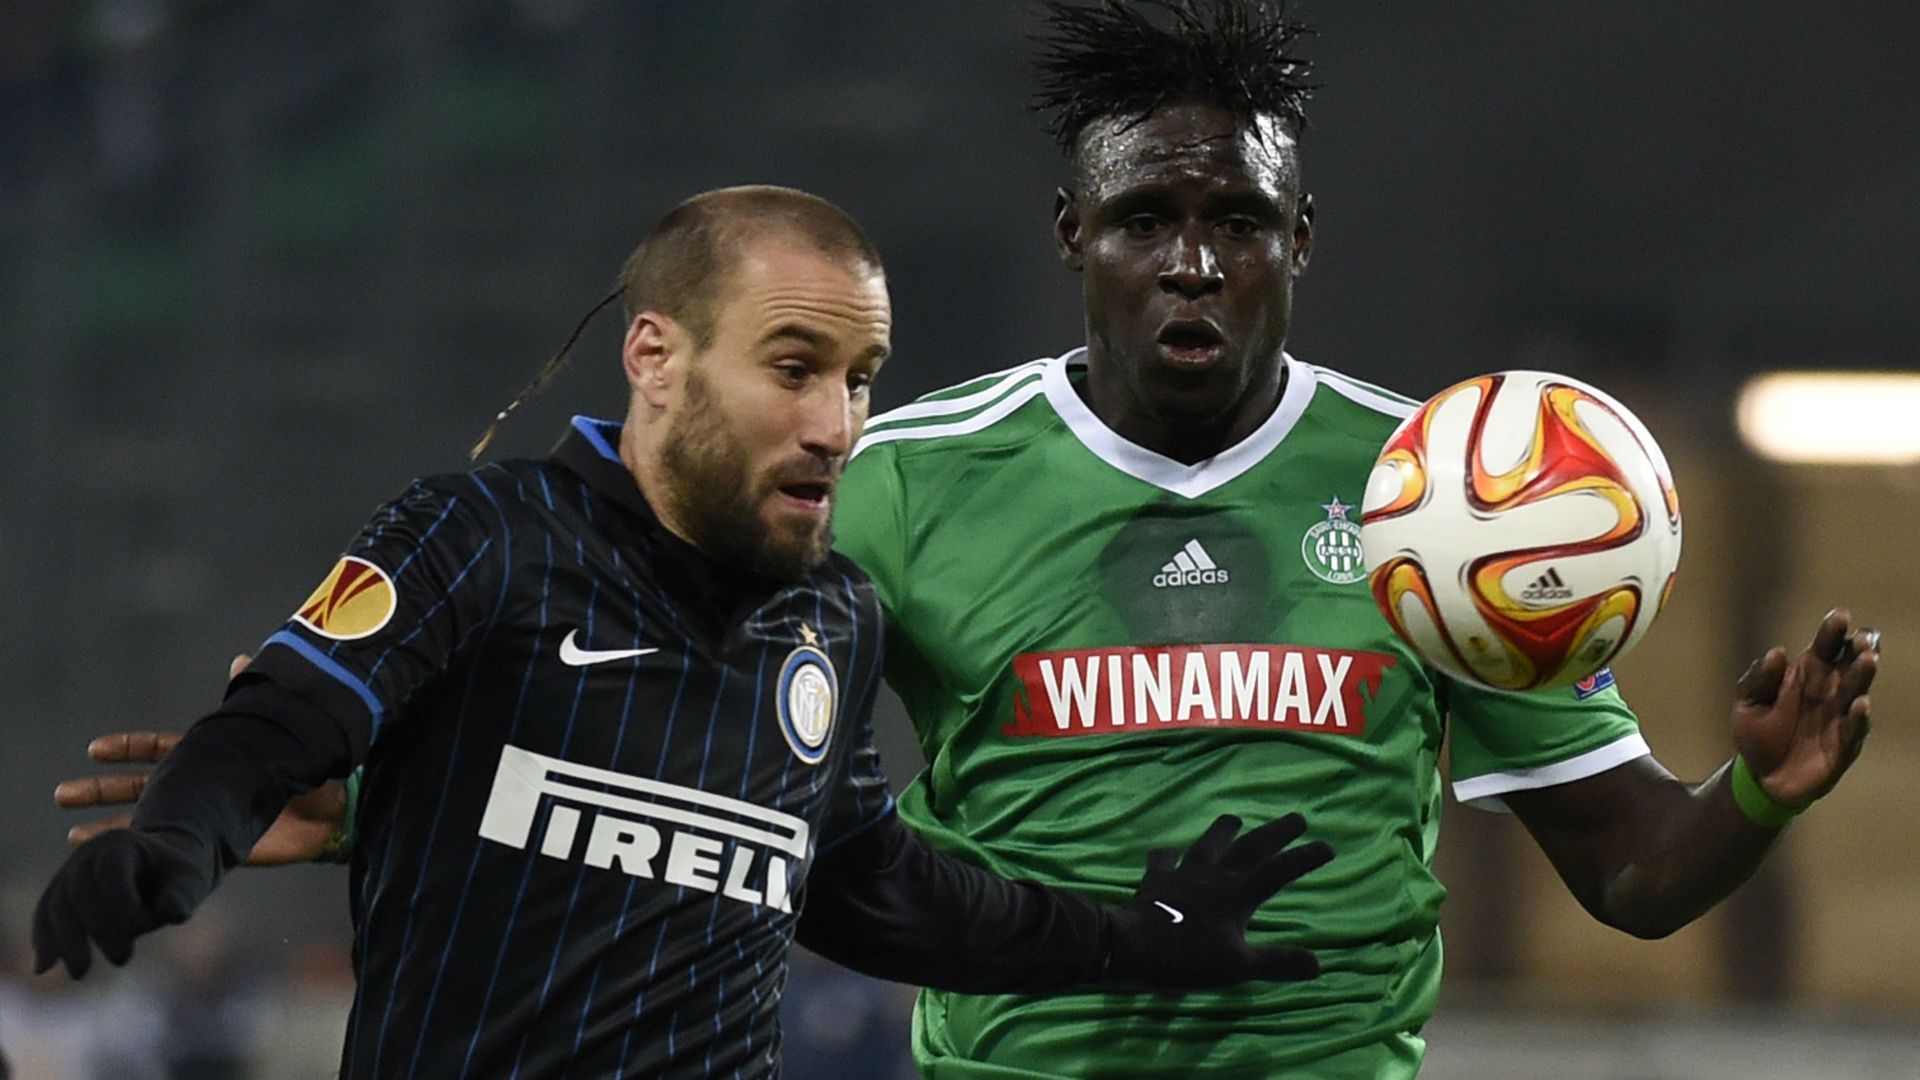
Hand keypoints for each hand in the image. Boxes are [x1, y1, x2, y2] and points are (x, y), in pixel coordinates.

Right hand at [33, 828, 213, 977]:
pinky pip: (46, 915)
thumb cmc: (179, 874)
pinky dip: (45, 940)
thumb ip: (182, 895)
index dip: (123, 903)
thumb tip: (170, 913)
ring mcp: (69, 872)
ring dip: (63, 942)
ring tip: (79, 974)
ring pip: (55, 906)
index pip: (110, 872)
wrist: (163, 865)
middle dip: (97, 928)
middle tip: (123, 958)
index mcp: (121, 843)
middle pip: (78, 891)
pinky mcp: (60, 893)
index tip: (144, 928)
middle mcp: (88, 854)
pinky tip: (44, 968)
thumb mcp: (191, 880)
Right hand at [55, 654, 348, 865]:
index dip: (128, 750)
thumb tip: (242, 658)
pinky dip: (144, 853)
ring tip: (74, 837)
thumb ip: (252, 701)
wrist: (332, 810)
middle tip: (63, 794)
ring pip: (147, 821)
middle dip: (102, 791)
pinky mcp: (214, 845)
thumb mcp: (275, 729)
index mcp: (210, 756)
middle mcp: (200, 786)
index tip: (94, 750)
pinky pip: (171, 850)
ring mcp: (203, 817)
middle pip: (140, 788)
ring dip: (111, 827)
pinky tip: (114, 860)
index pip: (159, 750)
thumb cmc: (305, 766)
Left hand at [1104, 813, 1332, 989]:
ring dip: (1223, 831)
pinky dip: (1168, 854)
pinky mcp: (1155, 880)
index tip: (1328, 845)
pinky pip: (1162, 861)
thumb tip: (1317, 963)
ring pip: (1207, 845)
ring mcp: (1182, 875)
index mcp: (1237, 895)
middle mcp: (1213, 876)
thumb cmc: (1187, 957)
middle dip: (1276, 833)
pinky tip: (1168, 850)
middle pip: (1250, 849)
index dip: (1304, 858)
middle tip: (1297, 817)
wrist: (1131, 945)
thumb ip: (1277, 962)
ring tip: (1235, 818)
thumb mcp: (1239, 966)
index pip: (1279, 872)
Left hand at [1732, 609, 1878, 808]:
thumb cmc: (1757, 731)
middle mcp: (1830, 691)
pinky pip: (1853, 729)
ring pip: (1857, 692)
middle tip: (1863, 639)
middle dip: (1859, 650)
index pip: (1825, 647)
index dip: (1833, 631)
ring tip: (1868, 660)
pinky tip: (1860, 704)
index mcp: (1807, 674)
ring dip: (1862, 676)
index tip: (1841, 616)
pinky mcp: (1844, 745)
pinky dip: (1858, 717)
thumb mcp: (1747, 703)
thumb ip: (1759, 679)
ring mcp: (1839, 717)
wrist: (1760, 776)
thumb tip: (1777, 652)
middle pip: (1849, 665)